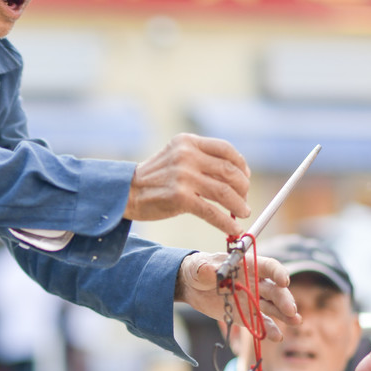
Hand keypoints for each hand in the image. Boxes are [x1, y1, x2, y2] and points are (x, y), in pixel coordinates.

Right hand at [124, 133, 250, 232]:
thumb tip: (234, 175)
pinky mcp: (181, 198)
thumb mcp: (175, 157)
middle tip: (244, 199)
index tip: (244, 178)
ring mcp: (184, 176)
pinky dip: (227, 222)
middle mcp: (186, 155)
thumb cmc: (154, 178)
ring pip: (224, 192)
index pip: (226, 149)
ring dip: (239, 205)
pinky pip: (212, 212)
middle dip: (242, 188)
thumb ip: (199, 159)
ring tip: (244, 213)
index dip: (241, 165)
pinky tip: (233, 229)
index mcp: (187, 142)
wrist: (126, 192)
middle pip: (229, 171)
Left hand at [174, 251, 300, 340]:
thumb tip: (209, 269)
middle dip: (284, 299)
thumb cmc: (198, 269)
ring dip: (285, 314)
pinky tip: (276, 336)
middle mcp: (255, 282)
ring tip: (296, 321)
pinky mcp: (246, 315)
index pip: (268, 267)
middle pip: (274, 290)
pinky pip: (260, 322)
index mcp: (247, 266)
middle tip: (291, 310)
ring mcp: (252, 299)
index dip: (278, 272)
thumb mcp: (199, 267)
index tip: (284, 281)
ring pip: (273, 307)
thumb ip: (205, 269)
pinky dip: (268, 329)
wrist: (192, 285)